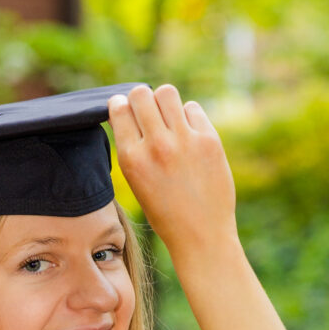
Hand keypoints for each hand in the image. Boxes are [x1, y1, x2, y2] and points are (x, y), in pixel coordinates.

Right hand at [108, 84, 238, 256]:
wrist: (201, 237)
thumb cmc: (166, 214)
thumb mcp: (137, 184)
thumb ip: (133, 149)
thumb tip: (130, 112)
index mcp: (132, 159)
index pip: (119, 108)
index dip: (121, 105)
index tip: (125, 110)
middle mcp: (156, 146)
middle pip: (140, 93)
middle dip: (141, 99)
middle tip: (148, 113)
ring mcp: (184, 141)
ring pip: (166, 93)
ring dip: (164, 102)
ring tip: (169, 119)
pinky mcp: (209, 140)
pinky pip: (193, 108)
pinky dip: (189, 117)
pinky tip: (189, 136)